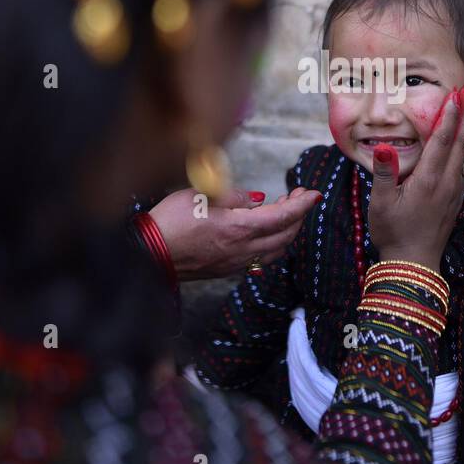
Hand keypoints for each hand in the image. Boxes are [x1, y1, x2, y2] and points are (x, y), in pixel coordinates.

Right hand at [147, 185, 320, 280]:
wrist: (149, 253)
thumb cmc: (169, 221)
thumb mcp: (202, 195)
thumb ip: (234, 196)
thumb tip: (257, 199)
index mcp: (238, 228)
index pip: (283, 216)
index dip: (302, 204)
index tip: (314, 193)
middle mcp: (242, 249)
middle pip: (286, 235)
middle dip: (298, 215)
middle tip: (299, 196)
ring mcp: (236, 263)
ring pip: (276, 249)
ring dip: (287, 230)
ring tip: (285, 211)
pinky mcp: (227, 269)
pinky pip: (261, 258)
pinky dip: (273, 243)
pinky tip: (266, 231)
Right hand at [366, 85, 463, 270]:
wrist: (414, 264)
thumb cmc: (393, 233)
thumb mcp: (381, 203)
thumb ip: (384, 172)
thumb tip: (382, 146)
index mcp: (429, 179)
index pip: (442, 140)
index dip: (450, 115)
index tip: (456, 94)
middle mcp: (447, 182)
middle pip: (461, 141)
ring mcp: (454, 190)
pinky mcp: (455, 198)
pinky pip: (463, 165)